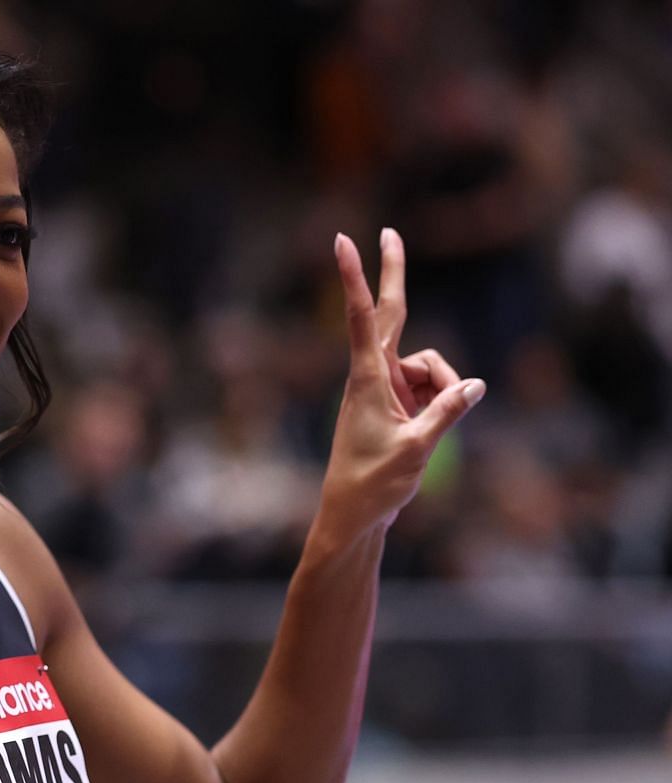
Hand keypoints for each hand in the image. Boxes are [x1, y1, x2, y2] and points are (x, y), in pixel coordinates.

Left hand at [322, 228, 485, 539]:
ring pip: (430, 367)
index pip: (363, 317)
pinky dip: (442, 404)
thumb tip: (475, 385)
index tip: (343, 242)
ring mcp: (385, 388)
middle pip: (392, 315)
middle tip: (389, 231)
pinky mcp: (396, 402)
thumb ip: (446, 413)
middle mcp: (373, 376)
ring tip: (427, 432)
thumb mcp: (418, 449)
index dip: (358, 277)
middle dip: (395, 275)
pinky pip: (432, 388)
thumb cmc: (374, 484)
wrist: (353, 515)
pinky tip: (430, 434)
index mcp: (367, 379)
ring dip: (444, 390)